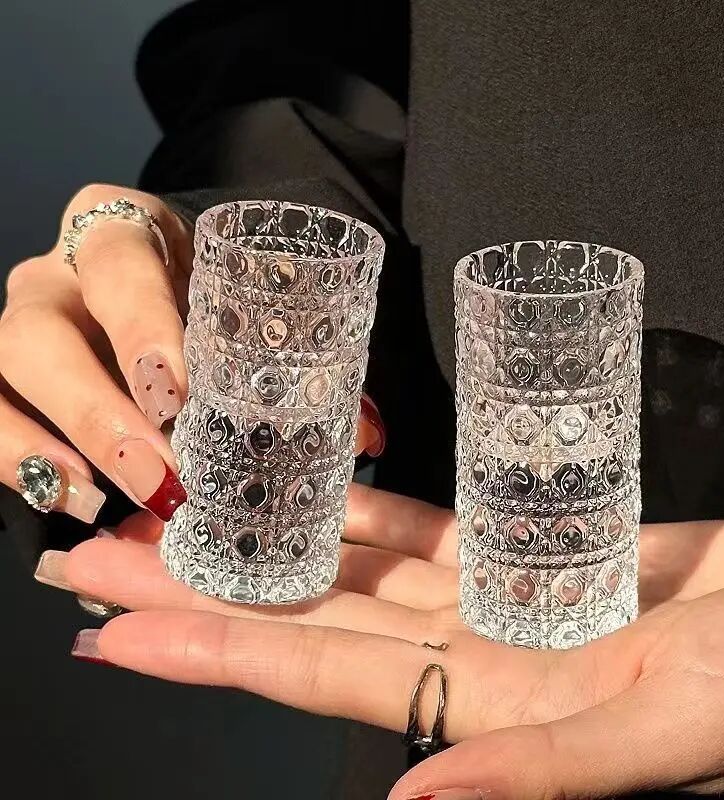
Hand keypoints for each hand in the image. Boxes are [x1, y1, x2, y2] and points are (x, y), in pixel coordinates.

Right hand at [0, 184, 382, 522]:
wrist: (166, 283)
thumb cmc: (217, 298)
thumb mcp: (254, 307)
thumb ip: (302, 360)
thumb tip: (364, 435)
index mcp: (131, 235)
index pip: (121, 263)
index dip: (142, 327)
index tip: (180, 395)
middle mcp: (59, 272)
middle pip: (41, 329)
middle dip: (99, 410)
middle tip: (160, 473)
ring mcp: (23, 321)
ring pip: (3, 371)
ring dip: (54, 443)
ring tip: (104, 501)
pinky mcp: (6, 373)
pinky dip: (17, 459)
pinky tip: (71, 499)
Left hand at [40, 484, 723, 796]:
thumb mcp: (670, 738)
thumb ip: (542, 770)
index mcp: (486, 707)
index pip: (315, 676)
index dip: (212, 655)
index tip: (112, 635)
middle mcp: (465, 653)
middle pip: (300, 618)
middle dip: (193, 594)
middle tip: (92, 559)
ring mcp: (486, 598)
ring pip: (344, 566)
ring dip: (257, 543)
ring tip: (170, 517)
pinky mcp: (519, 549)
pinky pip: (416, 526)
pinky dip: (354, 509)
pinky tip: (296, 491)